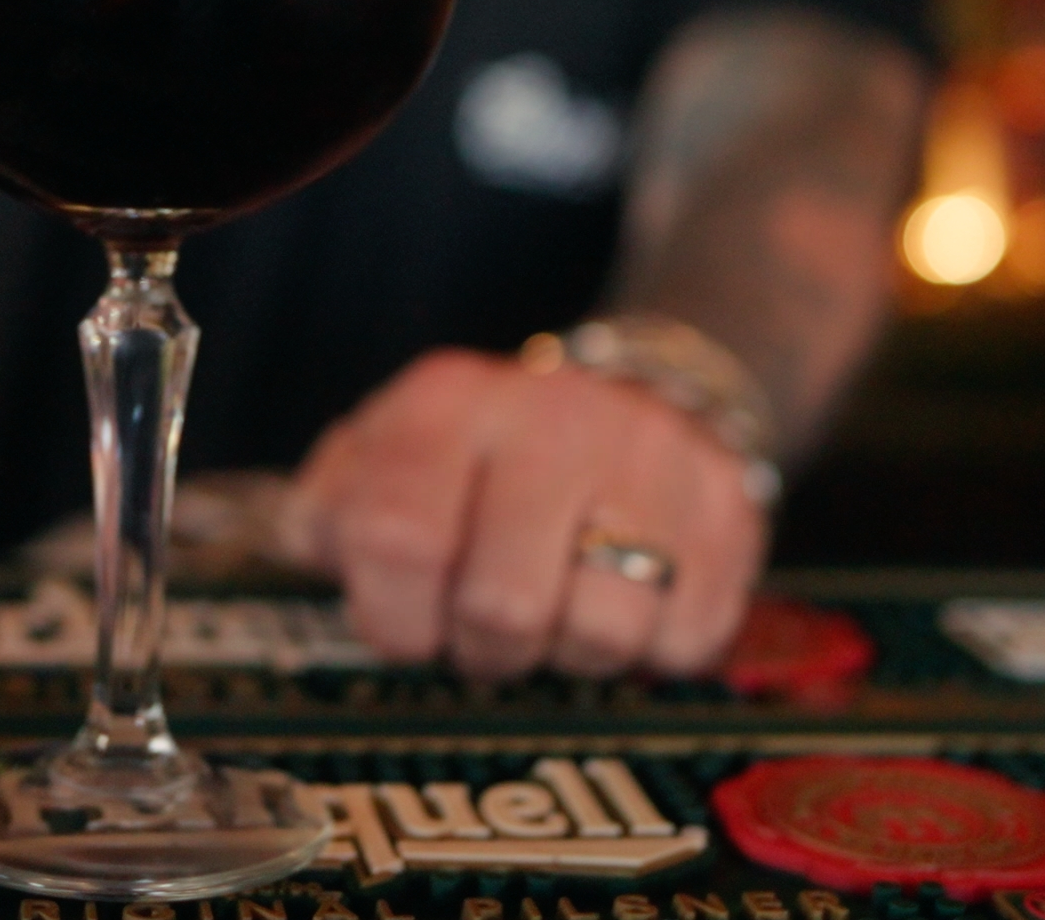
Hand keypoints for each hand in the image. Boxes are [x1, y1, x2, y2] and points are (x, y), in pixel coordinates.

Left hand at [279, 348, 765, 681]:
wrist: (653, 392)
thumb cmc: (494, 460)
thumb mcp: (396, 455)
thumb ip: (332, 506)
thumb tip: (316, 543)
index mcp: (450, 402)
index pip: (393, 535)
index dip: (391, 615)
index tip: (407, 624)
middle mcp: (554, 415)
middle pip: (502, 606)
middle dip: (484, 648)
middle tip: (489, 627)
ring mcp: (652, 460)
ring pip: (601, 631)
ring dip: (571, 651)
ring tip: (563, 607)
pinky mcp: (729, 509)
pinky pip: (684, 639)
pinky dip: (652, 649)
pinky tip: (635, 598)